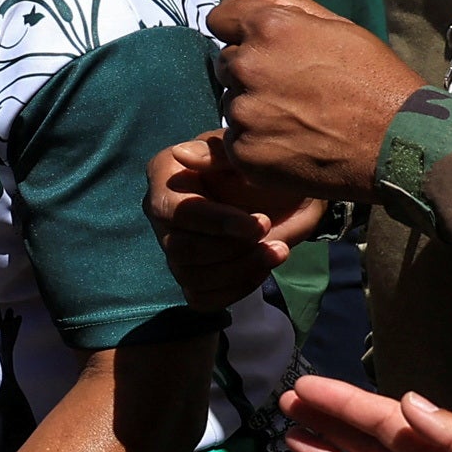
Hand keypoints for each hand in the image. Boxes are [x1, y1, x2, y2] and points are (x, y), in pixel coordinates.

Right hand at [146, 134, 326, 308]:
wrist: (289, 193)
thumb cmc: (263, 167)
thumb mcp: (246, 153)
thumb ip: (216, 152)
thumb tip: (181, 154)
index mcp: (165, 177)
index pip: (174, 211)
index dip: (216, 223)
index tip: (260, 224)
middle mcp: (162, 216)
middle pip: (180, 249)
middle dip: (231, 249)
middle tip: (271, 237)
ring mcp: (175, 250)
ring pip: (191, 277)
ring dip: (240, 269)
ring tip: (277, 251)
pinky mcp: (193, 278)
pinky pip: (202, 299)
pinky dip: (236, 289)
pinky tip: (261, 269)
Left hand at [206, 0, 421, 199]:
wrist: (400, 142)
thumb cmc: (375, 80)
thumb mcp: (337, 29)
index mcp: (269, 29)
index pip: (221, 18)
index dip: (241, 30)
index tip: (265, 45)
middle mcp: (248, 67)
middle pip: (227, 63)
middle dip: (252, 70)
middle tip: (296, 86)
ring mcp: (244, 113)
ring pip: (231, 102)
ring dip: (254, 107)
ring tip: (300, 116)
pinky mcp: (245, 152)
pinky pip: (236, 140)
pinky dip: (257, 141)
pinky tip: (294, 141)